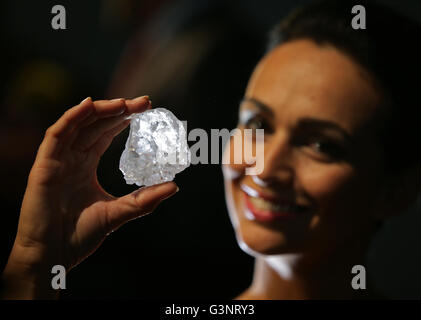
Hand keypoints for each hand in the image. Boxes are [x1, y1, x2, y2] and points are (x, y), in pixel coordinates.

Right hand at [1, 96, 178, 298]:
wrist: (52, 256)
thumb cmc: (79, 235)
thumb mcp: (119, 212)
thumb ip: (144, 200)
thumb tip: (174, 186)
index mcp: (85, 166)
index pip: (105, 135)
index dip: (123, 120)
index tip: (146, 110)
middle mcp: (71, 158)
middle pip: (95, 125)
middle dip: (118, 111)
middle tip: (143, 102)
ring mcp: (57, 160)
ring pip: (78, 125)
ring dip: (100, 110)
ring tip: (124, 103)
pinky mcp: (44, 166)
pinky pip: (56, 135)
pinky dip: (71, 118)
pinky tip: (90, 105)